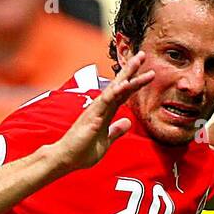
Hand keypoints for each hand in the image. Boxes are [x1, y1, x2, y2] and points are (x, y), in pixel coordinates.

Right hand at [49, 52, 152, 174]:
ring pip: (115, 88)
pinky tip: (124, 84)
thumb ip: (116, 131)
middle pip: (120, 85)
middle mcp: (101, 107)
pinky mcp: (92, 116)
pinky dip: (115, 92)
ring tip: (138, 61)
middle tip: (143, 54)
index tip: (148, 72)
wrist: (65, 158)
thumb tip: (128, 122)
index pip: (123, 94)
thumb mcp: (105, 142)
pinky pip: (105, 101)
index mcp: (106, 112)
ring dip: (127, 75)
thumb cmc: (81, 151)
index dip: (135, 83)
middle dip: (132, 70)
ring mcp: (96, 110)